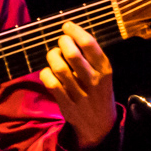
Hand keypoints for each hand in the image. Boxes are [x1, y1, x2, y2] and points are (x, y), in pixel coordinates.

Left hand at [40, 22, 115, 149]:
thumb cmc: (99, 91)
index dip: (75, 31)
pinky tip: (48, 72)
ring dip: (52, 57)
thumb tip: (71, 34)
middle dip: (62, 42)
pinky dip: (46, 74)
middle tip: (61, 42)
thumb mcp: (104, 73)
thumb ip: (92, 57)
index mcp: (105, 69)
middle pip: (72, 54)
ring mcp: (80, 94)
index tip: (67, 26)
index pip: (89, 44)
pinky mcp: (67, 104)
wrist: (100, 124)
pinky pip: (51, 84)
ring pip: (59, 68)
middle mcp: (94, 80)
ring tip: (54, 55)